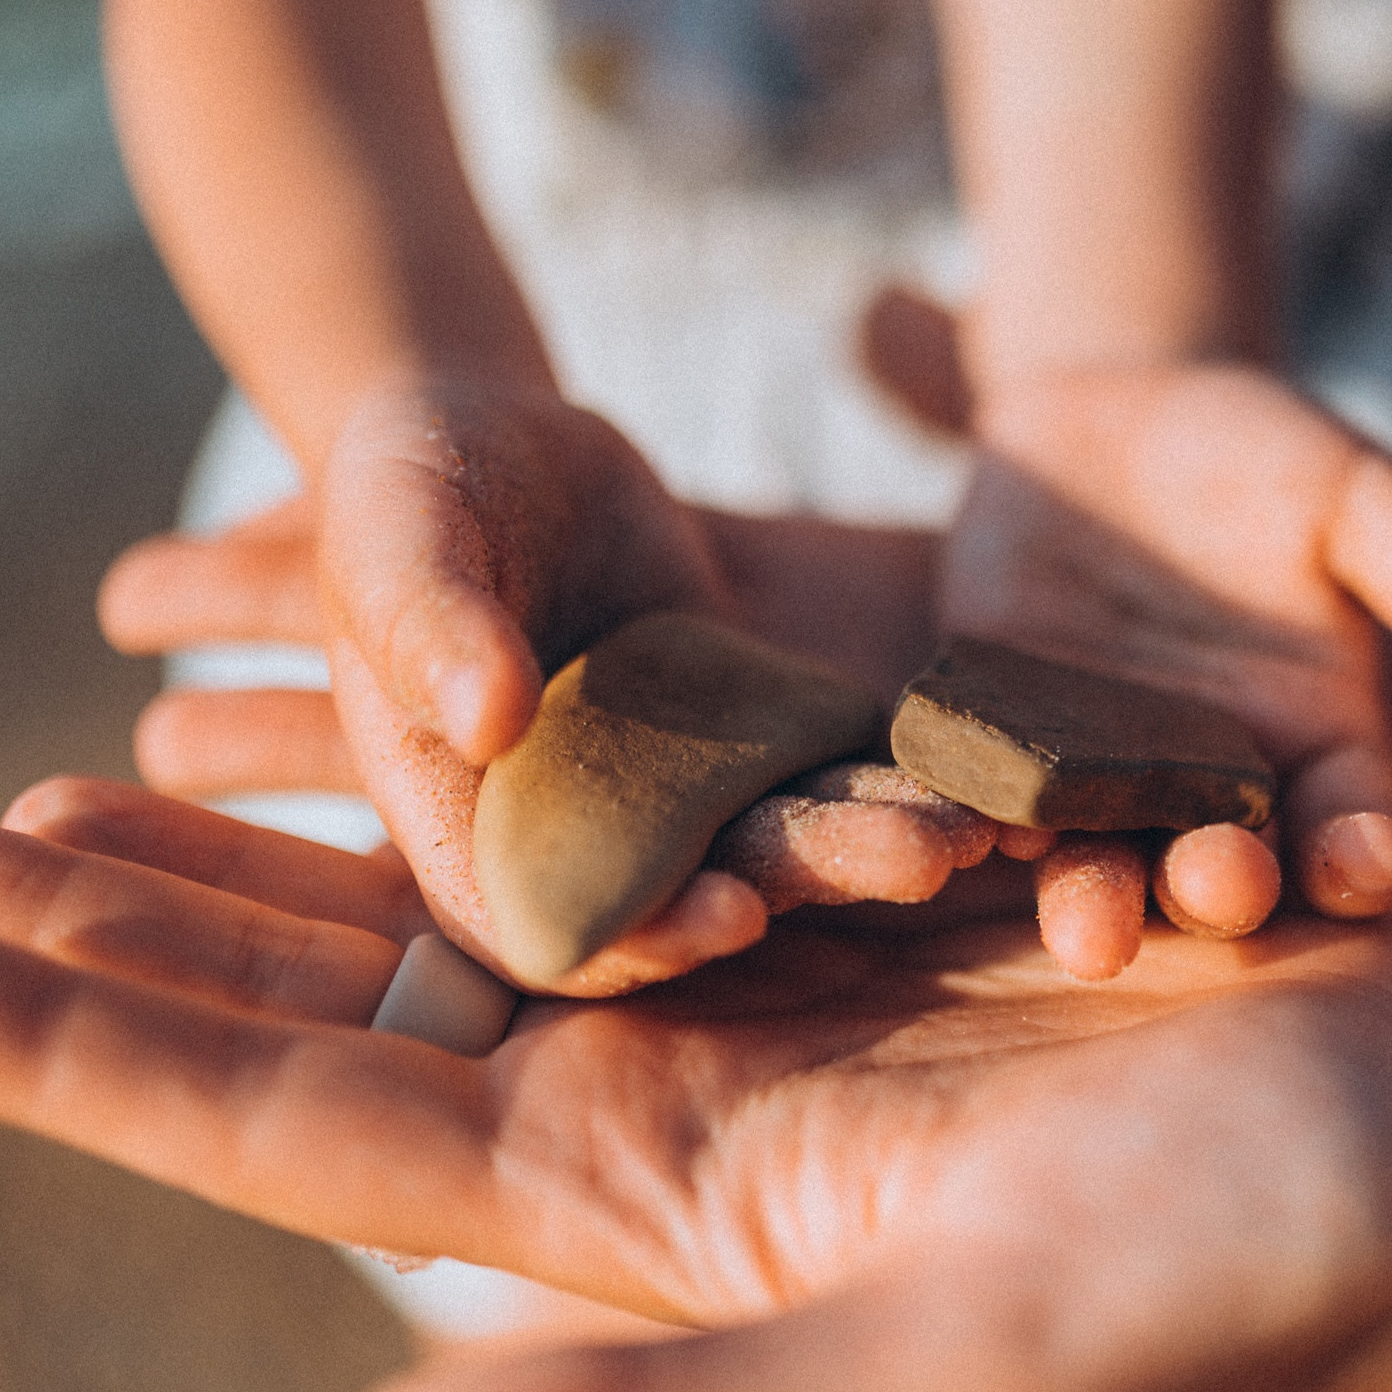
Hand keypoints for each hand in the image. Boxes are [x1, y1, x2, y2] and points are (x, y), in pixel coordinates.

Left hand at [0, 781, 1391, 1391]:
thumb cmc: (1213, 1291)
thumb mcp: (922, 1386)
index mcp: (633, 1210)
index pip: (274, 1133)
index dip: (63, 1049)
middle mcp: (665, 1097)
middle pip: (328, 1004)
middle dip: (112, 931)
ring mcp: (767, 986)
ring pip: (465, 882)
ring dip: (279, 819)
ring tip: (103, 742)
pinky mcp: (875, 887)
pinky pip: (650, 785)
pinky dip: (518, 728)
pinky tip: (420, 670)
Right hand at [103, 441, 1018, 991]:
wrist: (503, 458)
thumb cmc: (412, 496)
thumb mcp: (399, 536)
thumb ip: (428, 621)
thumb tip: (482, 716)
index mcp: (473, 827)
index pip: (550, 919)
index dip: (636, 933)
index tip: (727, 919)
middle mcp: (589, 840)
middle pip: (696, 891)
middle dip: (805, 882)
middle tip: (914, 864)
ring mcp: (681, 799)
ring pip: (784, 838)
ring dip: (875, 839)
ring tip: (974, 826)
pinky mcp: (756, 743)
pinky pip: (833, 768)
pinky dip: (903, 773)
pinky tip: (993, 766)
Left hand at [939, 357, 1391, 977]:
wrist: (1115, 410)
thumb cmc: (1266, 454)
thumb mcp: (1358, 497)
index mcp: (1315, 750)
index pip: (1352, 824)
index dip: (1363, 850)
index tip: (1375, 866)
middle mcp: (1208, 792)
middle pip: (1223, 868)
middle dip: (1222, 887)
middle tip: (1219, 895)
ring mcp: (1097, 782)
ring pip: (1101, 859)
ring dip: (1095, 894)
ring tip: (1085, 927)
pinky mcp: (993, 750)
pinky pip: (983, 799)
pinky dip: (974, 822)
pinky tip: (959, 835)